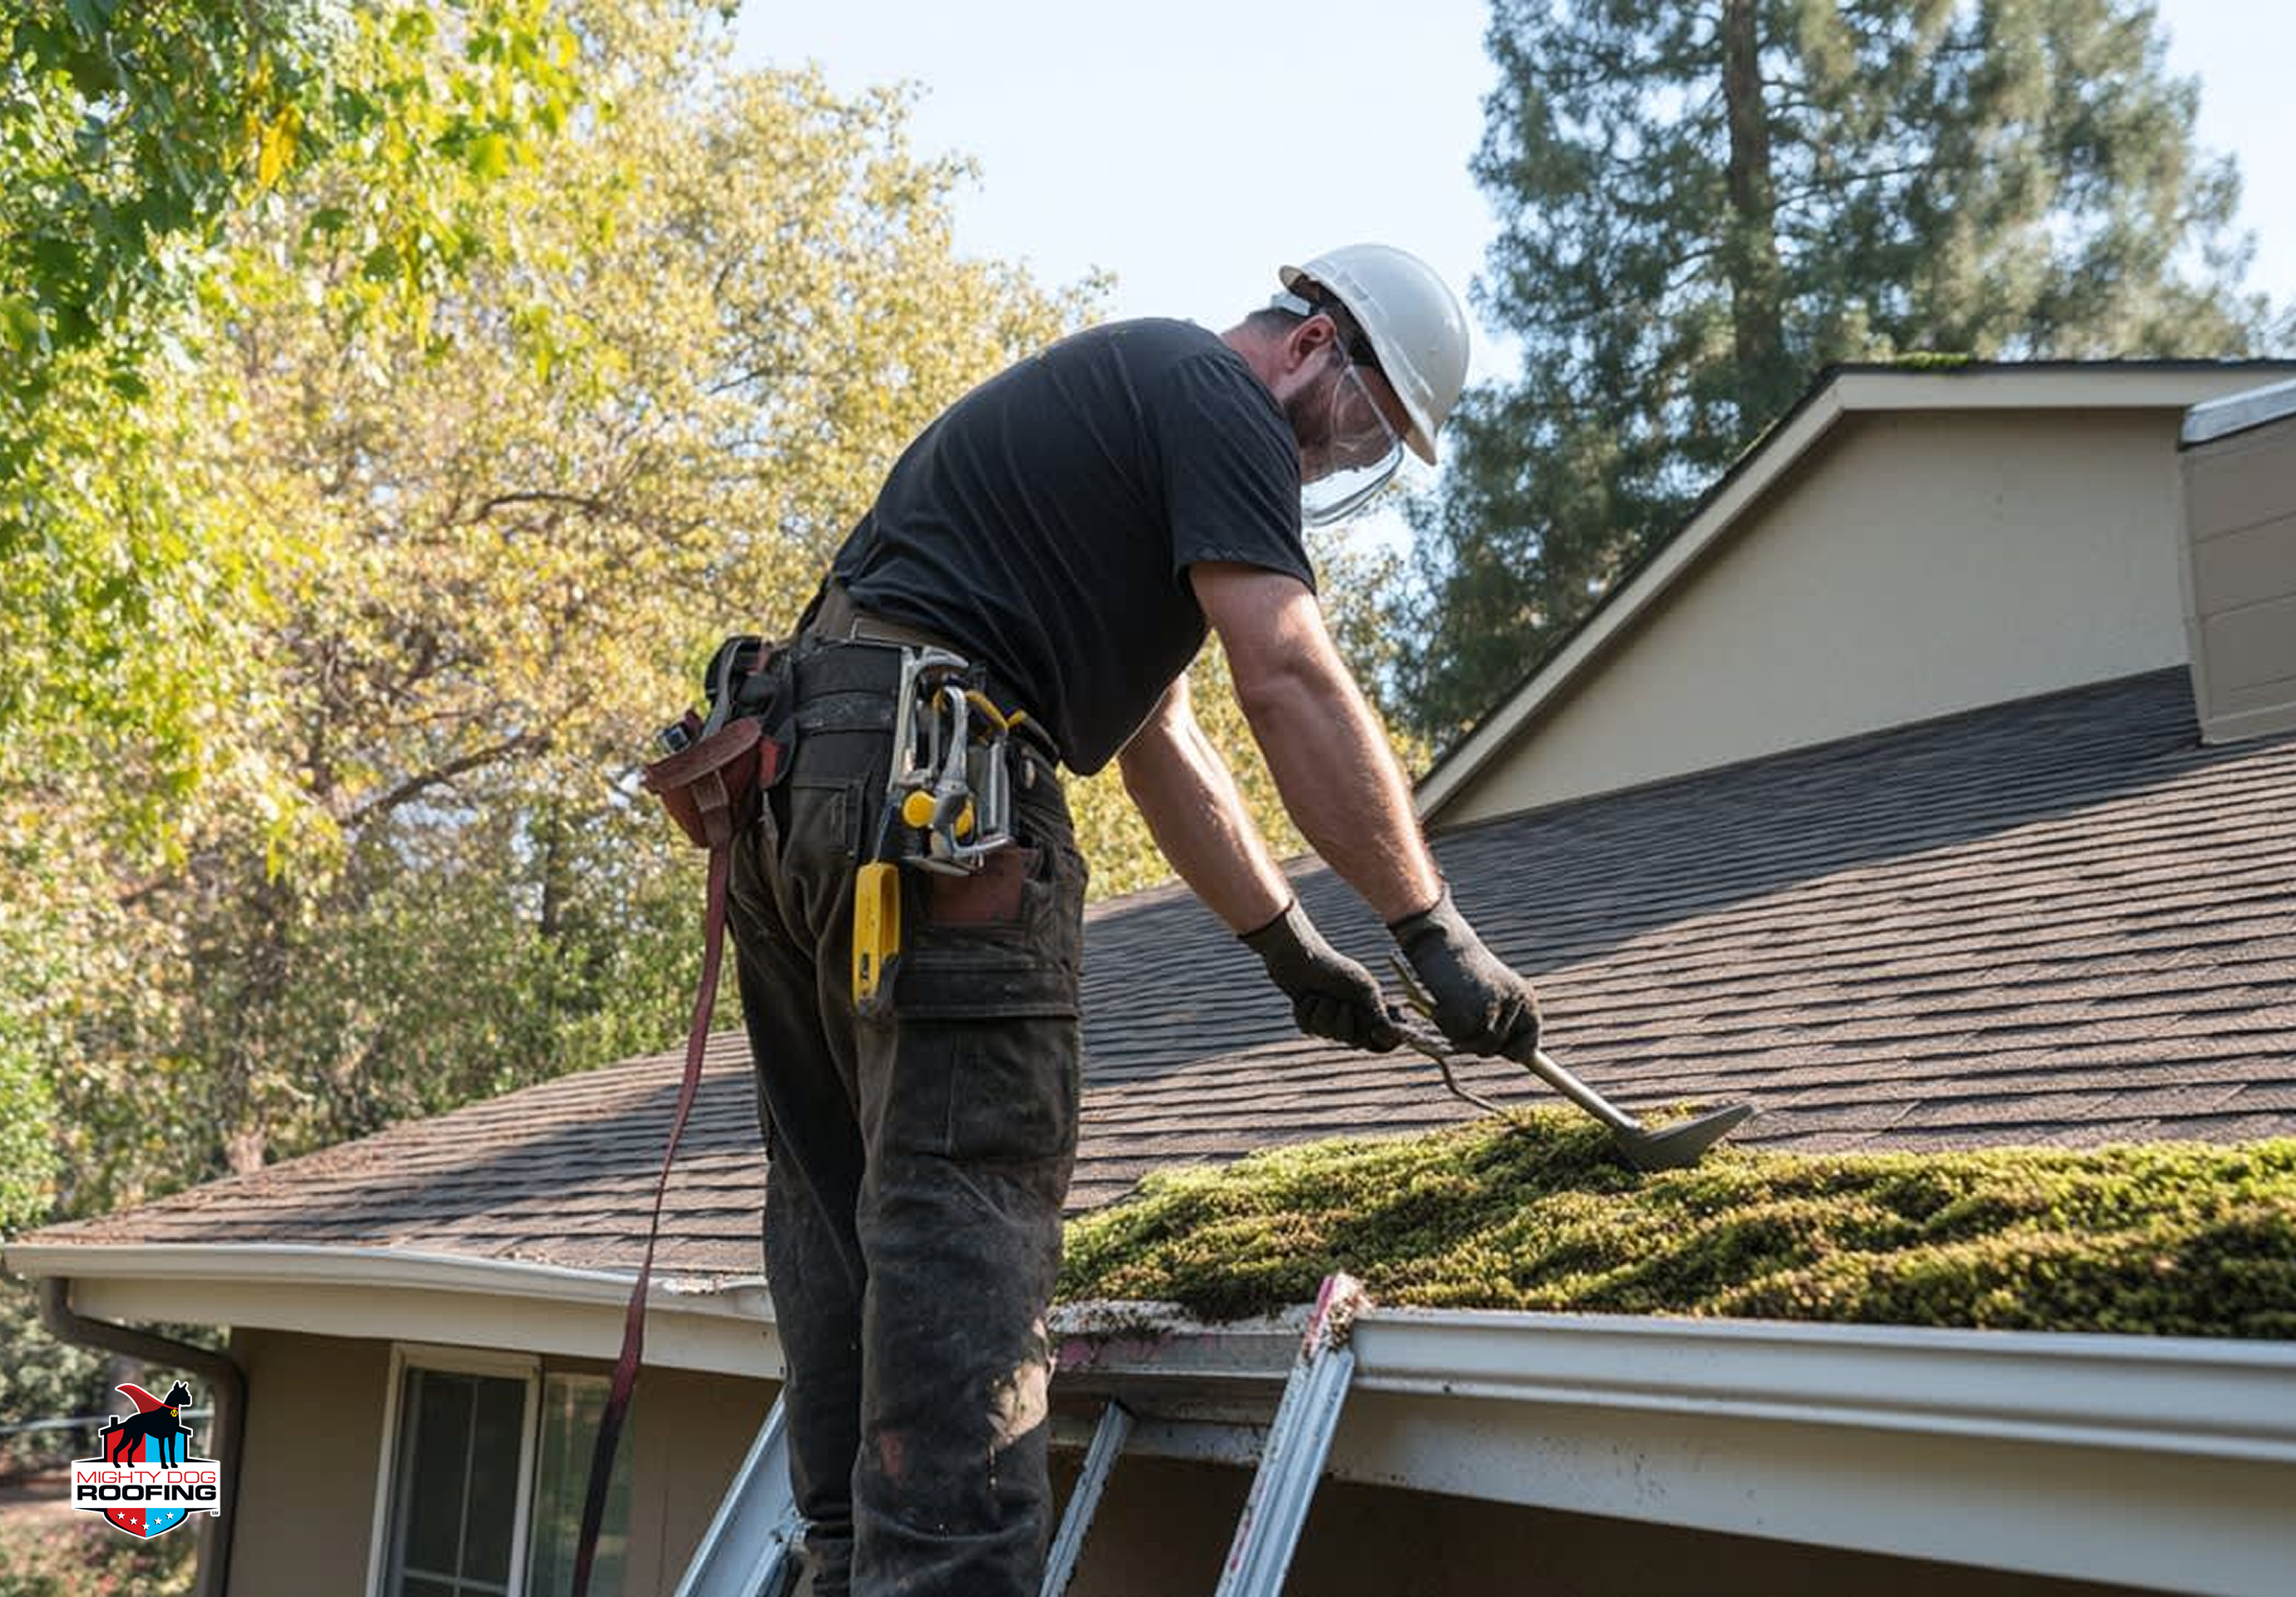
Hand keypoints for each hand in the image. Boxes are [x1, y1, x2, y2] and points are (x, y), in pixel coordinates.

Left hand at [1241, 899, 1402, 1051]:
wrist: (1305, 958)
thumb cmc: (1338, 970)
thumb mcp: (1363, 988)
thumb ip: (1377, 1011)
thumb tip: (1390, 1030)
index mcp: (1367, 1015)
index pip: (1381, 1041)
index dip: (1383, 1040)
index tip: (1377, 1033)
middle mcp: (1349, 1024)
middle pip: (1352, 1041)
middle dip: (1345, 1018)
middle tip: (1342, 1001)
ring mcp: (1328, 1026)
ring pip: (1327, 1033)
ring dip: (1324, 1010)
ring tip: (1322, 994)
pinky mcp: (1307, 1023)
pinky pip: (1308, 1027)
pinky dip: (1307, 1009)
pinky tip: (1307, 996)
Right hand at [1388, 883, 1540, 1059]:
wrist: (1442, 941)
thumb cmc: (1461, 968)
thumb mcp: (1489, 992)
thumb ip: (1501, 1019)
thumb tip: (1514, 1056)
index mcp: (1524, 996)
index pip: (1531, 1038)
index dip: (1517, 1051)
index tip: (1506, 1054)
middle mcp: (1515, 1002)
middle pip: (1501, 1047)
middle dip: (1481, 1045)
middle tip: (1463, 1027)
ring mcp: (1495, 1008)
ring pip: (1482, 1046)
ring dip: (1462, 1038)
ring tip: (1450, 1014)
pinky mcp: (1473, 1011)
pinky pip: (1461, 1037)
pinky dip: (1448, 1029)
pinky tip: (1443, 1008)